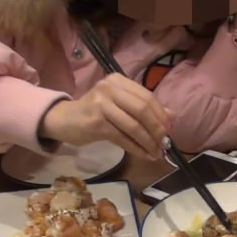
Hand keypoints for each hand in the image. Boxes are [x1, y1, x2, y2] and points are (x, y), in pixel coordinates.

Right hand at [39, 74, 169, 159]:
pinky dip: (136, 148)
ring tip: (157, 153)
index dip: (161, 115)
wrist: (64, 120)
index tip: (169, 131)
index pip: (147, 97)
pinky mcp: (96, 122)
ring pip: (133, 125)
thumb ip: (143, 108)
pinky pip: (122, 137)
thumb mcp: (119, 105)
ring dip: (148, 142)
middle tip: (165, 144)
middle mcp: (110, 88)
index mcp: (118, 81)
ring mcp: (101, 104)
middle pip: (142, 109)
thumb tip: (172, 115)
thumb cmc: (94, 112)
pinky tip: (144, 155)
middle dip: (157, 129)